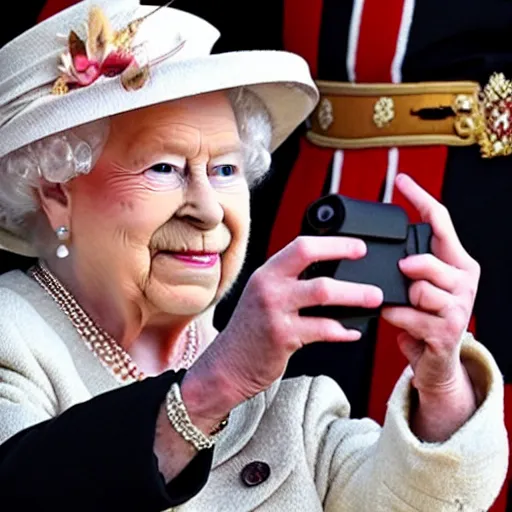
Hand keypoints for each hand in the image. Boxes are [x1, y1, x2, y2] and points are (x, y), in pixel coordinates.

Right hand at [182, 236, 382, 425]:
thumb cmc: (250, 331)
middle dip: (347, 261)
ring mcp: (275, 311)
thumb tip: (332, 274)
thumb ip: (289, 282)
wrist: (227, 366)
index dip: (334, 244)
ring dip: (354, 296)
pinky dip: (342, 330)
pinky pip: (322, 329)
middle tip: (372, 269)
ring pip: (322, 294)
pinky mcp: (283, 337)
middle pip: (313, 262)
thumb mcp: (263, 296)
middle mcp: (269, 287)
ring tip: (374, 299)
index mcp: (267, 273)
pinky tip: (352, 332)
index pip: (302, 246)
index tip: (358, 247)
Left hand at [381, 174, 479, 405]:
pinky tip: (399, 320)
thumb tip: (382, 247)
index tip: (401, 180)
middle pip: (427, 258)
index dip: (420, 198)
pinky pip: (409, 314)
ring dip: (400, 298)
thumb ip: (407, 263)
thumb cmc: (422, 317)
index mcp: (457, 263)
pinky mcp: (447, 330)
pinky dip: (396, 317)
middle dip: (407, 267)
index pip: (441, 222)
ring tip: (403, 307)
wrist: (434, 360)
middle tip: (402, 276)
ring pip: (418, 288)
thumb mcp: (417, 284)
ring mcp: (460, 306)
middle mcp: (464, 280)